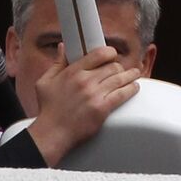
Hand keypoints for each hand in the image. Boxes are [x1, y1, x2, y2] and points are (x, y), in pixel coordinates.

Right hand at [27, 44, 139, 166]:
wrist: (52, 133)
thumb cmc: (48, 109)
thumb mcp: (45, 82)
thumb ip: (57, 62)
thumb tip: (63, 47)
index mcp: (73, 72)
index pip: (99, 54)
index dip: (110, 53)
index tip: (112, 55)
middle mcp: (85, 81)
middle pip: (112, 66)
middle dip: (119, 67)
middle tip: (122, 70)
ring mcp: (94, 95)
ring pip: (120, 78)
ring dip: (130, 75)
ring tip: (135, 74)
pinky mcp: (102, 109)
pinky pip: (122, 94)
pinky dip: (131, 89)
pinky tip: (134, 87)